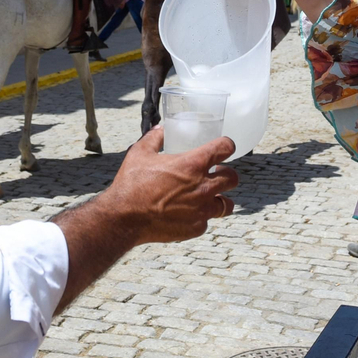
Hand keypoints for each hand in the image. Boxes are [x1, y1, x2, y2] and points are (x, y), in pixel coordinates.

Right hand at [101, 128, 237, 243]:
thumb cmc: (131, 183)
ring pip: (227, 204)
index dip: (226, 146)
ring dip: (219, 198)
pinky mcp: (196, 227)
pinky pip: (206, 221)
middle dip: (227, 174)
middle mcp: (203, 187)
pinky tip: (188, 214)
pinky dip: (200, 217)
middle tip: (216, 174)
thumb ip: (154, 138)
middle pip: (233, 178)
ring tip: (208, 197)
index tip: (223, 148)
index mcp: (193, 164)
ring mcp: (202, 209)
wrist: (124, 218)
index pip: (225, 148)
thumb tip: (161, 129)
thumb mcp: (140, 153)